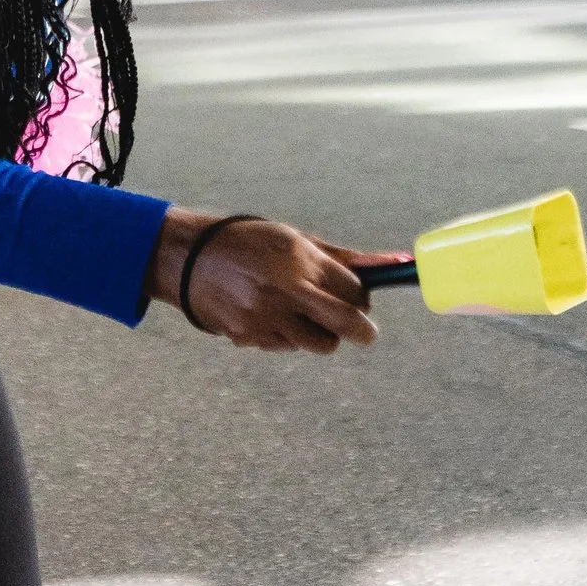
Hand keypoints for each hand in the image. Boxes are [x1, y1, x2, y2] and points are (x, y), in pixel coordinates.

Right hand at [149, 210, 379, 353]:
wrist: (190, 258)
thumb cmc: (250, 241)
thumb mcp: (295, 239)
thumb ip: (343, 258)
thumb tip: (396, 261)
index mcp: (298, 259)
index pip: (354, 291)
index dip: (364, 297)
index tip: (360, 296)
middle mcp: (283, 291)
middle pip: (346, 326)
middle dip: (362, 330)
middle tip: (362, 329)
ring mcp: (265, 318)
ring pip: (319, 343)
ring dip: (322, 333)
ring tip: (303, 313)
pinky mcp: (250, 337)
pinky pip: (288, 346)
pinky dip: (290, 335)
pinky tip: (271, 314)